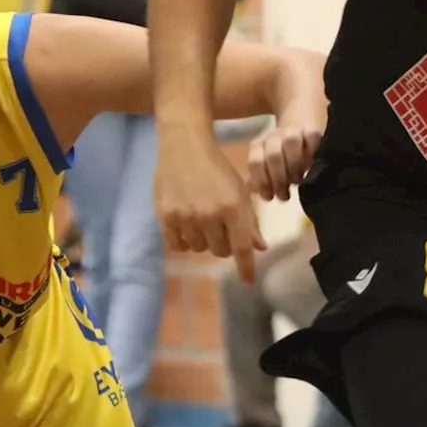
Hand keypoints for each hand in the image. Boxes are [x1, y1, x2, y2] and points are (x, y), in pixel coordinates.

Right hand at [155, 128, 264, 281]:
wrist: (184, 146)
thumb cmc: (217, 169)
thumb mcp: (239, 191)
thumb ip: (250, 221)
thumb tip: (260, 248)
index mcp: (234, 207)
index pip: (242, 247)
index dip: (246, 267)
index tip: (248, 281)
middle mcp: (210, 215)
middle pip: (220, 251)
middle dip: (223, 243)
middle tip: (219, 226)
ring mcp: (186, 217)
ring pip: (199, 249)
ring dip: (202, 240)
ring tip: (200, 220)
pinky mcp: (166, 217)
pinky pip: (178, 246)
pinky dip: (183, 241)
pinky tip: (185, 225)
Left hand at [247, 122, 321, 200]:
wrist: (300, 142)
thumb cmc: (282, 164)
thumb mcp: (268, 173)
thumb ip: (260, 182)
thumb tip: (255, 189)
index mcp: (258, 146)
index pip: (255, 162)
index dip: (262, 182)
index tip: (270, 197)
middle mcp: (273, 136)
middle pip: (273, 155)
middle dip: (279, 179)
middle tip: (284, 195)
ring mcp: (292, 131)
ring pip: (291, 142)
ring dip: (294, 166)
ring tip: (297, 181)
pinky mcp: (311, 130)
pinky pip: (311, 136)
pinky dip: (312, 151)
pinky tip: (312, 166)